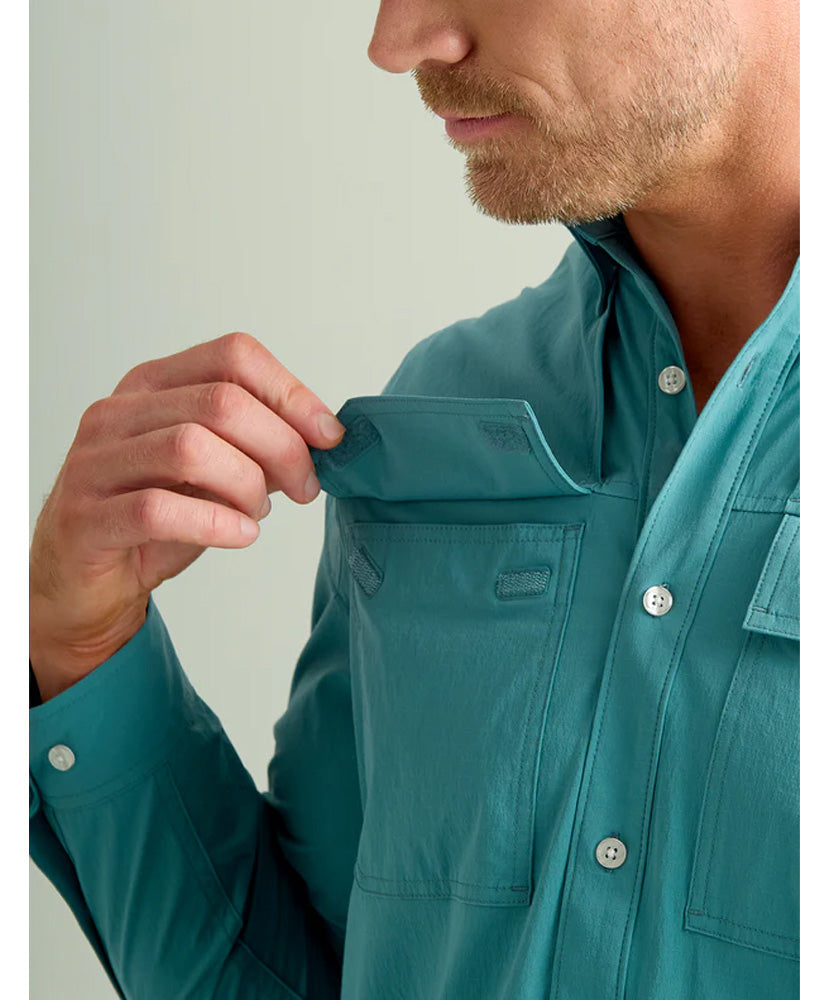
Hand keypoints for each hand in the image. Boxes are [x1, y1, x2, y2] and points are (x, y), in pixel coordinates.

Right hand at [29, 332, 344, 700]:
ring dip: (247, 484)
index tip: (328, 437)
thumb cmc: (150, 523)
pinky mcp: (86, 516)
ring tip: (258, 512)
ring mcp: (95, 462)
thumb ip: (259, 450)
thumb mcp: (214, 476)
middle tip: (305, 488)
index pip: (233, 356)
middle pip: (222, 402)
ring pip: (190, 447)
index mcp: (153, 386)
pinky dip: (214, 523)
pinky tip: (240, 535)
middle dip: (282, 447)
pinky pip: (158, 509)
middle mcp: (119, 412)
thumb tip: (323, 438)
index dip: (292, 393)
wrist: (78, 580)